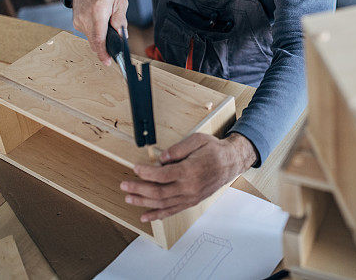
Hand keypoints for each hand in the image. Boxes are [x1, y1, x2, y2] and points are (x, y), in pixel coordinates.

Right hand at [68, 0, 128, 65]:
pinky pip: (88, 33)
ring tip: (106, 23)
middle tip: (113, 46)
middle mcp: (85, 18)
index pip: (99, 38)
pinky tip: (99, 22)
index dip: (103, 53)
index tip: (107, 62)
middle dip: (105, 47)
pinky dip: (96, 32)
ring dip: (101, 38)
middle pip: (94, 42)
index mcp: (98, 12)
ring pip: (92, 39)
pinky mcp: (76, 23)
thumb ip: (121, 20)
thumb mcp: (120, 1)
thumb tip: (122, 36)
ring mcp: (78, 21)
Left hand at [120, 133, 257, 221]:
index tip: (135, 168)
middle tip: (124, 185)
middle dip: (138, 189)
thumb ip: (178, 149)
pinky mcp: (191, 201)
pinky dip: (157, 215)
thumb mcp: (197, 140)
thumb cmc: (214, 150)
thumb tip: (160, 158)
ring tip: (128, 198)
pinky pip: (172, 211)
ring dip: (143, 203)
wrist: (231, 162)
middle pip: (159, 192)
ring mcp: (190, 197)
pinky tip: (145, 216)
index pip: (162, 175)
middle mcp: (189, 187)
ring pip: (163, 204)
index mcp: (190, 171)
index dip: (145, 173)